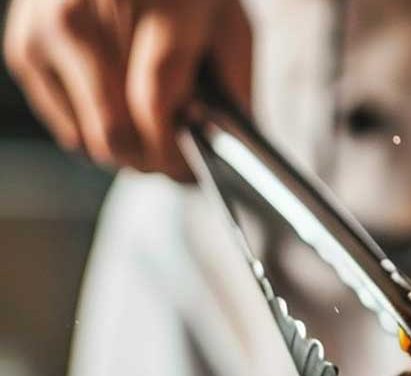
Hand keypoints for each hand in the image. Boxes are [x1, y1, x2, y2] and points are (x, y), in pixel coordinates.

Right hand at [3, 0, 251, 178]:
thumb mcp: (228, 26)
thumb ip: (234, 88)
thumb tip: (226, 151)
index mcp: (158, 4)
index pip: (151, 102)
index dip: (170, 153)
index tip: (189, 172)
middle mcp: (92, 10)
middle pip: (116, 131)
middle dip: (151, 160)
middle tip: (171, 158)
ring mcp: (50, 26)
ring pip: (90, 139)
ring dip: (124, 150)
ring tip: (146, 128)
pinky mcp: (24, 46)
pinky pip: (67, 130)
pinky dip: (94, 131)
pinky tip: (113, 103)